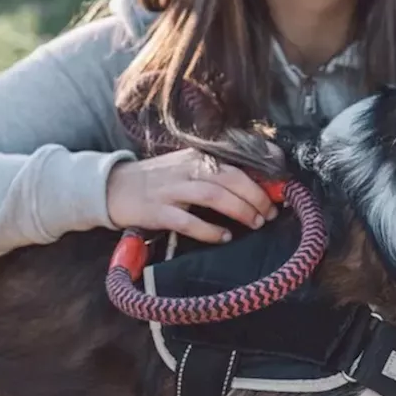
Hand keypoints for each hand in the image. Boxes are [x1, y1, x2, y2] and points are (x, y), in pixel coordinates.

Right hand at [107, 148, 280, 243]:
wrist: (115, 188)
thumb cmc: (159, 180)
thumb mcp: (188, 167)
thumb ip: (216, 172)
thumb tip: (255, 183)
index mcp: (198, 157)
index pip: (237, 162)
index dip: (261, 177)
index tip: (280, 190)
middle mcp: (187, 169)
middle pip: (231, 179)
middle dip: (256, 197)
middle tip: (269, 214)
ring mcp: (172, 190)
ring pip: (214, 196)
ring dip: (240, 210)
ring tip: (255, 224)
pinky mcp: (158, 211)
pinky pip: (188, 221)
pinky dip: (209, 230)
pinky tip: (223, 238)